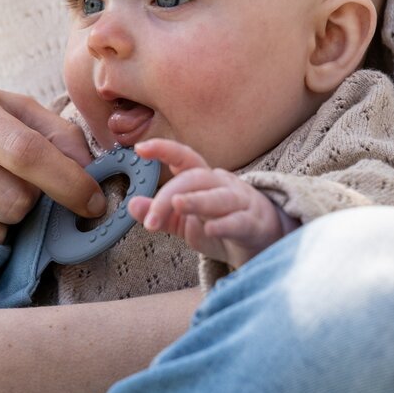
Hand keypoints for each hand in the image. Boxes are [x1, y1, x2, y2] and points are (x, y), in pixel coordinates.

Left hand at [128, 138, 296, 268]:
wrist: (262, 244)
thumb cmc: (220, 226)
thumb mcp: (184, 221)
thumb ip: (159, 213)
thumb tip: (130, 204)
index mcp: (203, 180)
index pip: (184, 158)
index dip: (163, 149)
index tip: (140, 148)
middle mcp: (222, 185)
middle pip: (195, 178)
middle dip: (169, 195)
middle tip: (150, 218)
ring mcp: (241, 203)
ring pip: (219, 197)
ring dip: (197, 201)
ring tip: (178, 204)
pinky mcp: (254, 225)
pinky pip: (240, 222)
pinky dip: (225, 225)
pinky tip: (211, 230)